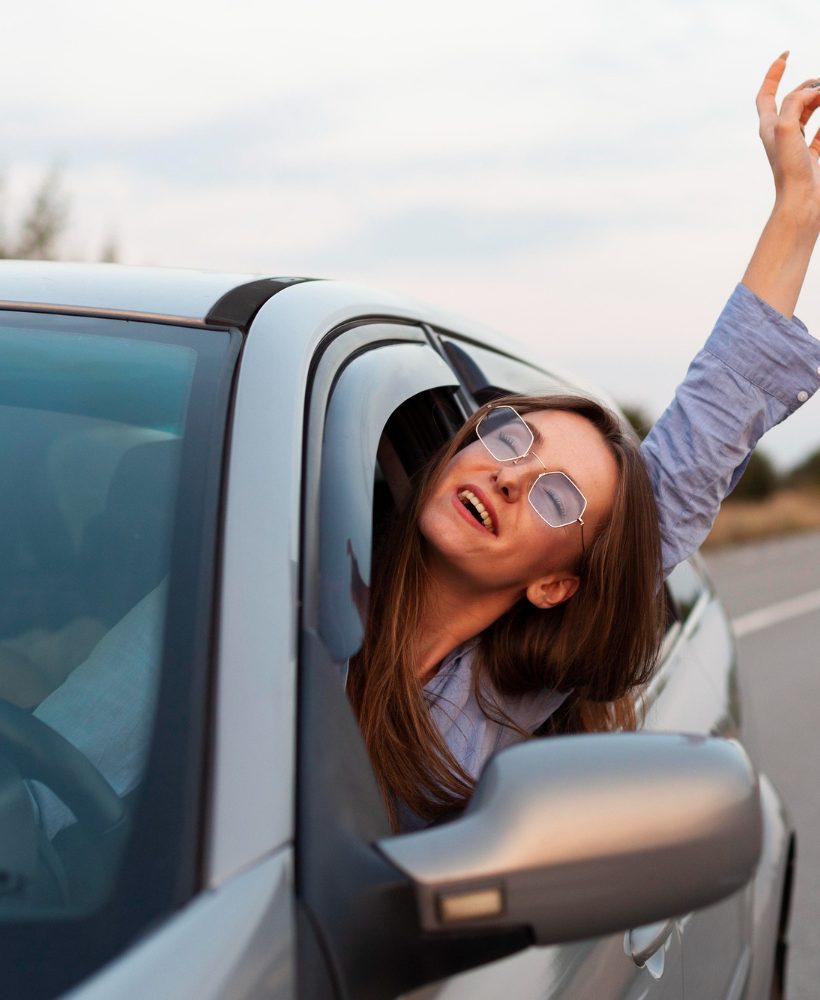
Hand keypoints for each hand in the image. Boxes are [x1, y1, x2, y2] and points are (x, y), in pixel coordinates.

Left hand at [756, 53, 819, 226]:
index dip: (773, 73)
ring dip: (819, 100)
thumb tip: (811, 91)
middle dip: (807, 86)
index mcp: (769, 128)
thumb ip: (794, 102)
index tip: (786, 54)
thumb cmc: (789, 170)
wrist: (801, 203)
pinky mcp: (813, 157)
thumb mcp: (786, 128)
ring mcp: (797, 146)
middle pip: (791, 101)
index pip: (766, 95)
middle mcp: (780, 136)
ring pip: (808, 114)